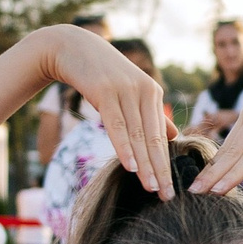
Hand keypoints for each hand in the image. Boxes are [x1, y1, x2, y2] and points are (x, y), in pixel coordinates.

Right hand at [36, 27, 171, 196]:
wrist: (71, 47)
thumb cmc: (100, 74)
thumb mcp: (130, 93)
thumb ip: (151, 115)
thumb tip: (172, 138)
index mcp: (153, 93)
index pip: (162, 137)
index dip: (166, 164)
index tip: (171, 188)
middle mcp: (144, 91)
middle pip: (154, 139)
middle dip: (160, 170)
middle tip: (166, 196)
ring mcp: (125, 91)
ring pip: (138, 135)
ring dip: (145, 164)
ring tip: (151, 188)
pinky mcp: (105, 91)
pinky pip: (117, 125)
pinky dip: (124, 147)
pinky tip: (131, 166)